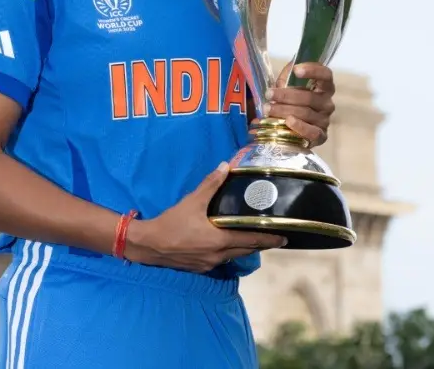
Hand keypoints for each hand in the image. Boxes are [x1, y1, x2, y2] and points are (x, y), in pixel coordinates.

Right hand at [123, 162, 286, 272]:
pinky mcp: (200, 267)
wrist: (149, 245)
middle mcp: (219, 255)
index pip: (252, 240)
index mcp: (220, 240)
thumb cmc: (171, 223)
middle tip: (273, 237)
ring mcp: (210, 263)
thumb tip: (225, 166)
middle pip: (246, 250)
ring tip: (252, 238)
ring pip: (234, 256)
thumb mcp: (192, 201)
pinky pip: (221, 260)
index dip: (269, 239)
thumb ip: (210, 184)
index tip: (285, 238)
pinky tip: (226, 244)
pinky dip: (229, 252)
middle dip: (260, 244)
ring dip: (244, 248)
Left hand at [263, 62, 335, 145]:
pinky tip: (288, 121)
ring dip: (284, 110)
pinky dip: (300, 127)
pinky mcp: (321, 136)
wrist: (292, 128)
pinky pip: (313, 132)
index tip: (296, 70)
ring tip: (267, 109)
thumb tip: (291, 66)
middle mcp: (327, 103)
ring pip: (306, 113)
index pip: (325, 75)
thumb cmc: (291, 103)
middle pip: (309, 97)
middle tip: (269, 94)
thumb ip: (288, 76)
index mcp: (324, 87)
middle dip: (286, 95)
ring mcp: (325, 120)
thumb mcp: (287, 87)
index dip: (313, 71)